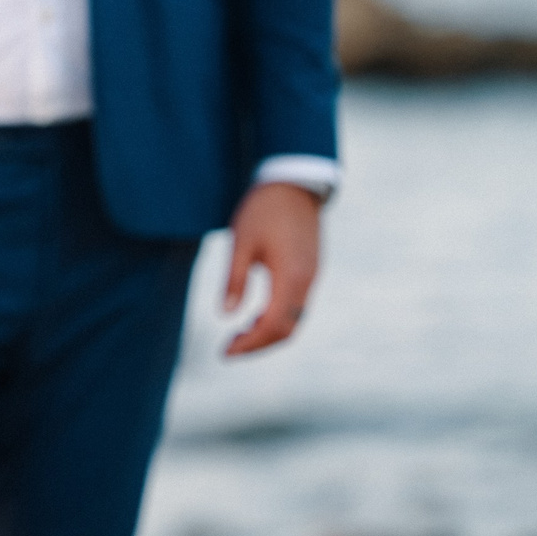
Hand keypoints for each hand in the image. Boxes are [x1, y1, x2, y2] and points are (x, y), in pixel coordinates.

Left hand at [220, 181, 321, 356]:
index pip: (273, 326)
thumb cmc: (263, 209)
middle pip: (287, 329)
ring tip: (237, 335)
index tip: (225, 353)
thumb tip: (225, 315)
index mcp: (291, 277)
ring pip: (294, 319)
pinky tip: (254, 316)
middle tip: (228, 349)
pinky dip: (277, 318)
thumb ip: (234, 280)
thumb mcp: (241, 242)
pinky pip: (297, 306)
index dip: (250, 344)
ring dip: (267, 333)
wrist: (294, 183)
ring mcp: (312, 277)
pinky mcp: (310, 270)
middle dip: (258, 345)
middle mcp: (307, 282)